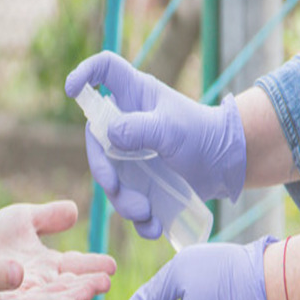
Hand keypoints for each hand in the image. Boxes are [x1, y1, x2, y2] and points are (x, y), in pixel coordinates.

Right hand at [66, 51, 245, 237]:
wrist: (228, 164)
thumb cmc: (202, 133)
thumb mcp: (172, 128)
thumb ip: (140, 128)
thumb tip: (109, 135)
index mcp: (133, 97)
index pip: (104, 71)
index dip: (84, 74)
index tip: (71, 89)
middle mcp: (127, 125)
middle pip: (97, 145)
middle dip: (103, 171)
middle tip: (115, 188)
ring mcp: (132, 157)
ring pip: (112, 182)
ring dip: (124, 202)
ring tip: (147, 212)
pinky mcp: (143, 183)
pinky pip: (131, 204)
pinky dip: (140, 220)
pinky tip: (155, 228)